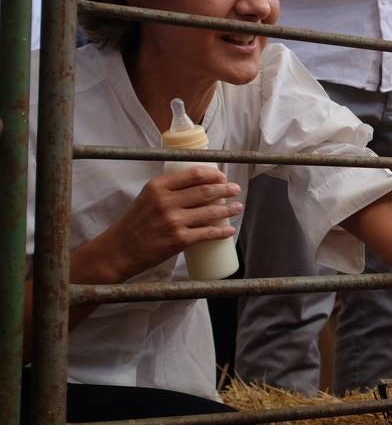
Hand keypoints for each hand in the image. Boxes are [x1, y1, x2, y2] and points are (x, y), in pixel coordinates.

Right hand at [85, 166, 241, 281]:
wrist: (120, 250)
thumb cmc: (135, 223)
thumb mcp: (147, 198)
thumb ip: (168, 190)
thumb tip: (198, 184)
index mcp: (157, 187)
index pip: (192, 174)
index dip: (212, 174)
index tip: (222, 175)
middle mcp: (165, 201)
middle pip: (205, 191)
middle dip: (225, 189)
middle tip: (236, 189)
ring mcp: (173, 221)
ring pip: (210, 212)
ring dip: (229, 209)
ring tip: (238, 206)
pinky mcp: (179, 240)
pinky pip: (207, 233)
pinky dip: (221, 232)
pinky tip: (229, 230)